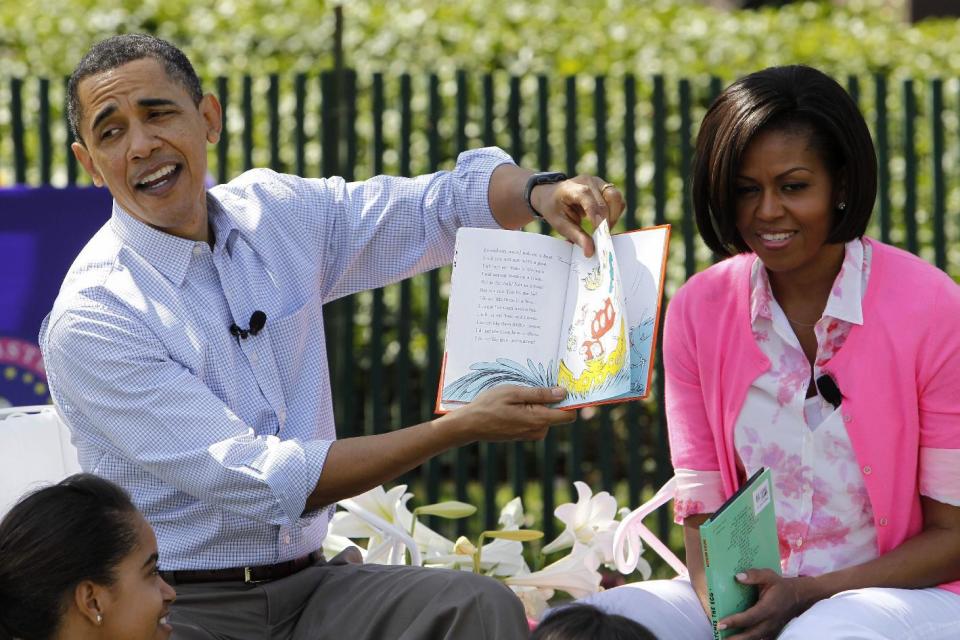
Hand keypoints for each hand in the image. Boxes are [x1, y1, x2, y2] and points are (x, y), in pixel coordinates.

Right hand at [439, 385, 575, 444]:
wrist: (470, 425)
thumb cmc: (489, 405)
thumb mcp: (514, 393)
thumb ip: (540, 394)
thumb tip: (563, 393)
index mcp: (538, 420)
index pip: (568, 415)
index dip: (570, 401)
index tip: (564, 387)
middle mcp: (538, 430)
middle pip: (558, 414)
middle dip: (551, 400)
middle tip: (533, 386)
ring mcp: (530, 434)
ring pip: (546, 416)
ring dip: (538, 404)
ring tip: (518, 395)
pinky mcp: (523, 434)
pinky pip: (535, 420)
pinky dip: (530, 410)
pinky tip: (514, 404)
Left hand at [532, 175, 624, 256]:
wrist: (552, 195)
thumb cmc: (555, 209)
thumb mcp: (560, 224)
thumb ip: (576, 236)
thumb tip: (590, 251)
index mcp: (572, 188)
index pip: (589, 198)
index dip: (597, 216)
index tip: (601, 234)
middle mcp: (588, 181)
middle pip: (608, 197)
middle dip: (608, 220)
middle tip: (602, 237)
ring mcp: (598, 182)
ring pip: (616, 198)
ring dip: (614, 216)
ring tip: (603, 230)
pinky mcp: (605, 187)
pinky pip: (617, 200)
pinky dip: (615, 213)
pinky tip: (604, 223)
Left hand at [718, 570, 809, 639]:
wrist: (799, 597)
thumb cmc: (780, 586)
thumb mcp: (769, 576)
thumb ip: (754, 575)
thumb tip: (737, 577)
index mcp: (768, 608)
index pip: (749, 617)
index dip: (735, 621)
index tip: (720, 624)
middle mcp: (770, 622)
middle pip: (751, 634)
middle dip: (735, 638)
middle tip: (719, 637)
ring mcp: (772, 629)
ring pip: (755, 638)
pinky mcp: (772, 632)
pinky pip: (760, 639)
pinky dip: (748, 639)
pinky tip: (736, 638)